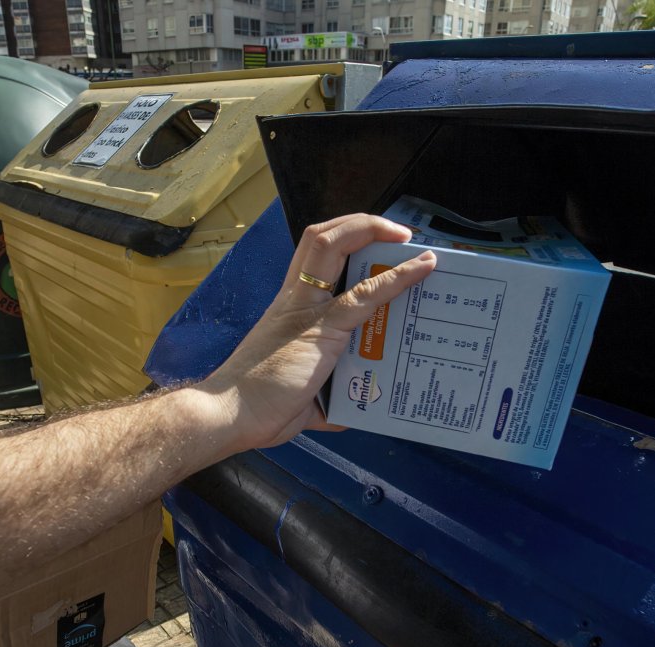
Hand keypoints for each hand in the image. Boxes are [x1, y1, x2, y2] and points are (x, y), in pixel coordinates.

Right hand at [198, 213, 435, 450]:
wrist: (231, 415)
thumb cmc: (259, 406)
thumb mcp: (301, 396)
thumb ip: (326, 400)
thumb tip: (348, 412)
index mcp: (291, 309)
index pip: (315, 255)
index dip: (347, 237)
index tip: (378, 241)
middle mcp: (297, 300)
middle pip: (322, 237)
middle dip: (362, 224)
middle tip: (398, 233)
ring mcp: (309, 310)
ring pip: (335, 247)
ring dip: (376, 234)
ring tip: (413, 243)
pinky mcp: (323, 329)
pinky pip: (365, 294)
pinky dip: (398, 277)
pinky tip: (423, 269)